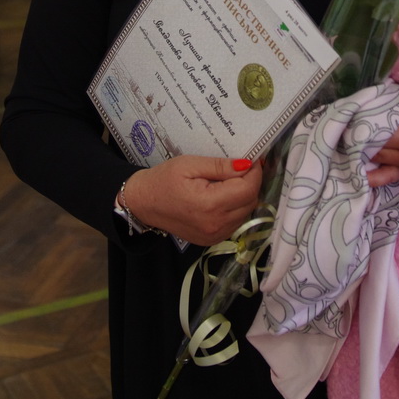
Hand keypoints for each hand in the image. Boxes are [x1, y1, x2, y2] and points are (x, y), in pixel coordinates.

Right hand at [122, 156, 262, 245]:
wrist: (143, 203)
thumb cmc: (163, 180)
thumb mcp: (190, 164)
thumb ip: (220, 166)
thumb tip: (247, 164)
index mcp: (209, 205)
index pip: (248, 189)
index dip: (255, 172)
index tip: (253, 158)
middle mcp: (215, 225)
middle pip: (250, 201)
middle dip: (252, 182)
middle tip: (243, 166)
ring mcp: (214, 236)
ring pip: (246, 212)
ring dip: (245, 195)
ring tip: (232, 179)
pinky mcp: (212, 240)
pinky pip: (236, 222)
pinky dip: (237, 207)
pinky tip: (225, 195)